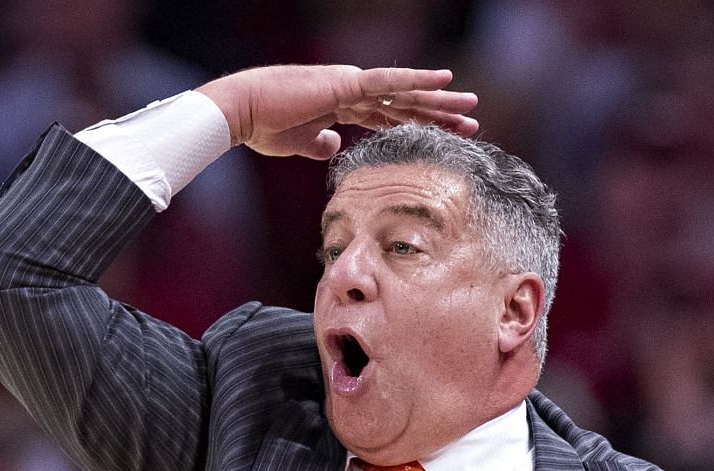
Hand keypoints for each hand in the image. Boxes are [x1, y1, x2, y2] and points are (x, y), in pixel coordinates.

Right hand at [196, 64, 477, 159]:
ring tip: (470, 104)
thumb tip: (335, 145)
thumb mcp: (300, 143)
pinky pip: (390, 82)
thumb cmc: (265, 127)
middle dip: (438, 114)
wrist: (243, 112)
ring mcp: (351, 84)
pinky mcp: (347, 83)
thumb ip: (320, 145)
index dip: (417, 126)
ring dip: (439, 100)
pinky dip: (418, 81)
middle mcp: (352, 91)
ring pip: (405, 93)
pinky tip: (444, 80)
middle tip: (471, 120)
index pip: (389, 117)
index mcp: (342, 105)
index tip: (443, 136)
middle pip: (404, 104)